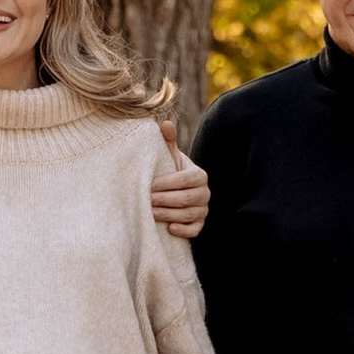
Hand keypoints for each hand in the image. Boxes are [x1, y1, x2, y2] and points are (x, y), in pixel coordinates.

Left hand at [149, 123, 208, 240]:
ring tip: (152, 213)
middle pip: (187, 198)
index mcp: (199, 175)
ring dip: (170, 215)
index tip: (150, 185)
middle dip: (166, 200)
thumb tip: (164, 123)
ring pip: (190, 214)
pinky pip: (195, 230)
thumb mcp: (169, 157)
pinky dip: (184, 230)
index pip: (185, 179)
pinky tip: (170, 228)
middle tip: (148, 200)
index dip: (168, 183)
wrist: (176, 192)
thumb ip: (167, 142)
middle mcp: (205, 192)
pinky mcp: (200, 224)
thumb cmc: (169, 172)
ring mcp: (203, 209)